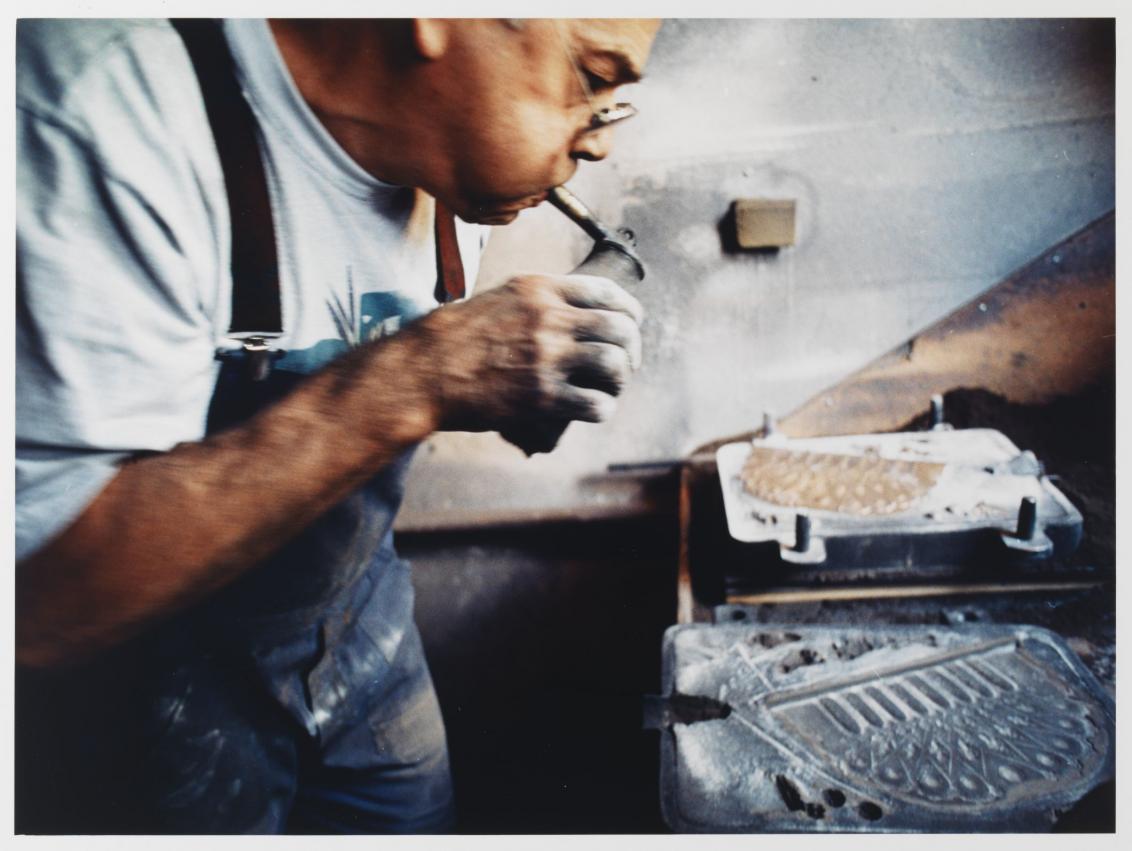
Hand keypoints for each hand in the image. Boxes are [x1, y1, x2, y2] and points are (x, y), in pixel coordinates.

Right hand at [415, 273, 642, 448]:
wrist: (424, 370)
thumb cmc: (456, 337)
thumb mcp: (499, 298)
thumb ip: (538, 300)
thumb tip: (572, 309)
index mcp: (540, 290)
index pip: (607, 292)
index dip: (629, 311)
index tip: (631, 325)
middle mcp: (549, 319)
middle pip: (619, 328)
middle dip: (631, 348)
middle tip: (626, 363)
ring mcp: (547, 358)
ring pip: (614, 364)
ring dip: (620, 379)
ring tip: (610, 387)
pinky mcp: (542, 396)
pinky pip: (595, 403)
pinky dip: (603, 408)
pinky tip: (595, 408)